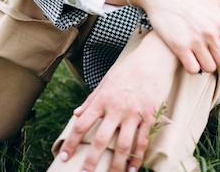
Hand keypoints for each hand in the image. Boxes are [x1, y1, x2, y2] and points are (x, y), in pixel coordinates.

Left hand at [57, 31, 176, 171]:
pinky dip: (137, 158)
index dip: (72, 142)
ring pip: (123, 146)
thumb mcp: (107, 80)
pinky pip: (142, 141)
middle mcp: (117, 108)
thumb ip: (91, 99)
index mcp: (103, 98)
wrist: (154, 58)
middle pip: (101, 140)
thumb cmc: (129, 68)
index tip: (64, 157)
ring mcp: (134, 113)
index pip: (82, 124)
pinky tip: (132, 169)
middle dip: (91, 161)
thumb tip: (77, 113)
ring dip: (115, 166)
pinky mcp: (150, 115)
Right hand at [135, 0, 219, 73]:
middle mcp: (210, 32)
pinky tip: (188, 58)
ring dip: (206, 65)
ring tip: (200, 57)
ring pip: (209, 67)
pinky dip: (192, 67)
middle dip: (219, 61)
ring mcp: (194, 40)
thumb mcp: (215, 1)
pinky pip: (193, 69)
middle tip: (211, 56)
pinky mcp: (178, 46)